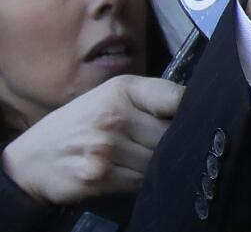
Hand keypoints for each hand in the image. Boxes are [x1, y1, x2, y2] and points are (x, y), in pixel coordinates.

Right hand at [0, 76, 183, 204]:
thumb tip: (195, 106)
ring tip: (143, 157)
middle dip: (174, 141)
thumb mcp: (112, 95)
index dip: (193, 111)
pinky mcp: (99, 177)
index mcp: (123, 90)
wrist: (32, 157)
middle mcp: (114, 117)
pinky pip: (141, 181)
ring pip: (158, 160)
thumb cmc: (82, 122)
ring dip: (158, 163)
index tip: (195, 119)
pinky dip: (142, 180)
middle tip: (168, 143)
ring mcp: (106, 149)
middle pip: (172, 134)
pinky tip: (130, 172)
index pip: (177, 99)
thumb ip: (152, 97)